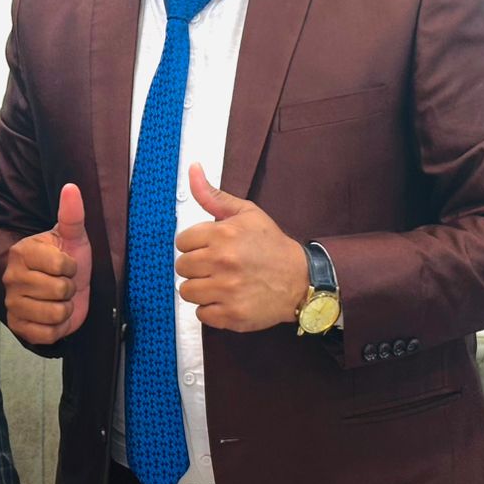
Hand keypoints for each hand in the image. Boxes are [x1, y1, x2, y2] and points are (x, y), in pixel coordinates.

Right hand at [2, 184, 91, 344]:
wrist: (65, 291)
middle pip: (59, 291)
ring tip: (59, 300)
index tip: (67, 265)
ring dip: (65, 310)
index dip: (72, 268)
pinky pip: (46, 334)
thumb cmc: (69, 261)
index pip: (60, 266)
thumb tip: (71, 187)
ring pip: (54, 313)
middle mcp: (11, 277)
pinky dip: (57, 328)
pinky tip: (53, 316)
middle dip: (69, 290)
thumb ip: (72, 214)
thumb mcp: (74, 237)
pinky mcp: (17, 326)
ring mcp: (12, 303)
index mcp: (22, 252)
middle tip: (63, 284)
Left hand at [174, 164, 306, 331]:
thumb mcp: (246, 213)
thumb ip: (213, 195)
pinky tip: (227, 299)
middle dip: (196, 267)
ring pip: (187, 291)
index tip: (210, 248)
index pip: (181, 242)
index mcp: (222, 235)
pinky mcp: (231, 315)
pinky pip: (201, 314)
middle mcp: (222, 262)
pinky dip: (211, 309)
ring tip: (220, 283)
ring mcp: (226, 290)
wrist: (302, 280)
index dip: (194, 245)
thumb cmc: (271, 246)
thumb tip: (193, 169)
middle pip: (182, 267)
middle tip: (216, 267)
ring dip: (201, 289)